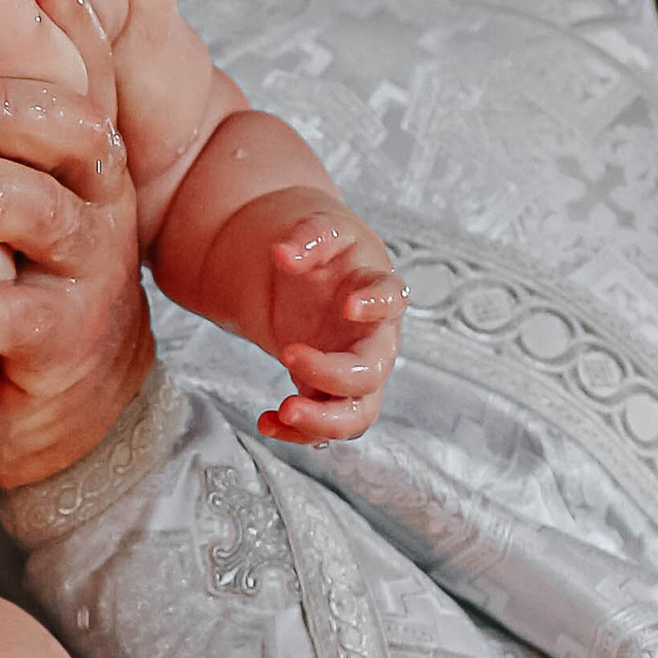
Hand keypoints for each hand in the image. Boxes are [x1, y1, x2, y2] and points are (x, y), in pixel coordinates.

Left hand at [0, 0, 156, 488]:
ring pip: (33, 210)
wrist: (63, 396)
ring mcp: (86, 265)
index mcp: (78, 147)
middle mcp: (95, 194)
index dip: (67, 15)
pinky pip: (5, 319)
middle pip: (63, 126)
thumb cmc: (4, 264)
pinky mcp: (62, 337)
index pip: (80, 66)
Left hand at [254, 201, 404, 446]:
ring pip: (358, 413)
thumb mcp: (318, 227)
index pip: (392, 299)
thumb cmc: (327, 249)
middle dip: (333, 373)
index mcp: (377, 291)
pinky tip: (266, 421)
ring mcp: (355, 370)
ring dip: (323, 420)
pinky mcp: (330, 390)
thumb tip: (285, 252)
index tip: (350, 305)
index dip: (377, 305)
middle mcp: (375, 338)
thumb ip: (308, 236)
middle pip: (372, 371)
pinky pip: (325, 422)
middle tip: (289, 354)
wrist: (312, 270)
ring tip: (283, 411)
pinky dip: (297, 430)